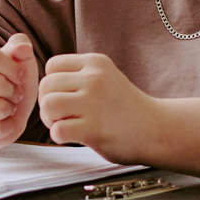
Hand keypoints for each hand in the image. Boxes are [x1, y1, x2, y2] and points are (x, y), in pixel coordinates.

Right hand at [0, 34, 40, 149]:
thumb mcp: (15, 60)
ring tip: (8, 106)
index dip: (12, 67)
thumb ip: (20, 48)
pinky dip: (9, 126)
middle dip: (14, 90)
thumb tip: (23, 46)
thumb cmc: (4, 79)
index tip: (19, 75)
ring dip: (11, 108)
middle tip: (14, 93)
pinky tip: (4, 120)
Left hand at [38, 53, 164, 162]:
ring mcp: (94, 103)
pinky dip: (59, 136)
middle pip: (46, 86)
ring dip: (50, 119)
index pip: (52, 65)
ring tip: (64, 124)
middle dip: (47, 103)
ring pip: (48, 104)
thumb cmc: (125, 107)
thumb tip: (43, 85)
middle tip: (62, 115)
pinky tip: (73, 137)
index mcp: (96, 62)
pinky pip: (57, 130)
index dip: (52, 84)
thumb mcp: (105, 77)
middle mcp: (94, 79)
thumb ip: (78, 75)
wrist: (156, 130)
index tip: (65, 97)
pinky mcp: (93, 129)